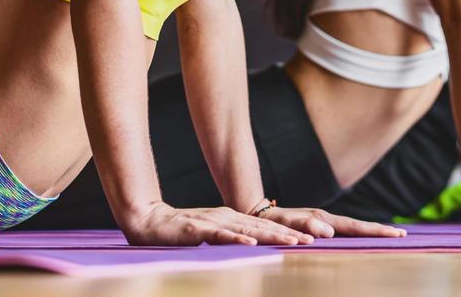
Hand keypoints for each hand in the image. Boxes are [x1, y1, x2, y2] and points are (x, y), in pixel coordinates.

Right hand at [120, 201, 314, 245]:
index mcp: (231, 218)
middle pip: (262, 226)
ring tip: (292, 242)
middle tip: (313, 240)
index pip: (265, 225)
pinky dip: (236, 238)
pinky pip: (219, 234)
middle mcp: (226, 217)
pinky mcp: (196, 229)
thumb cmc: (181, 230)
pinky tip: (250, 243)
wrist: (147, 220)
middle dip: (289, 233)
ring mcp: (212, 221)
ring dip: (271, 236)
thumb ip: (232, 236)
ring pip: (247, 229)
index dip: (288, 231)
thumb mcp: (212, 232)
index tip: (312, 239)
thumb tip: (255, 244)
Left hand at [257, 205, 405, 238]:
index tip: (396, 233)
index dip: (375, 231)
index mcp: (324, 219)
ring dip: (373, 230)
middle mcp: (328, 219)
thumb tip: (330, 232)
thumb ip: (307, 225)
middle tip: (403, 234)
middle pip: (359, 225)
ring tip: (392, 234)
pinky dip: (360, 231)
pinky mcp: (321, 224)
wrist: (261, 215)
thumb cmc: (275, 222)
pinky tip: (368, 235)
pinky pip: (345, 229)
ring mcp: (325, 221)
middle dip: (380, 230)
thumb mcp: (289, 224)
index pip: (355, 226)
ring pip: (354, 226)